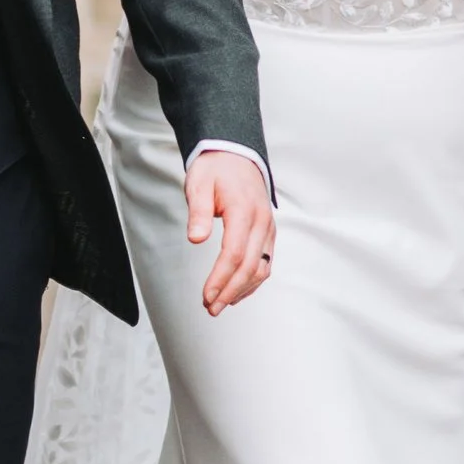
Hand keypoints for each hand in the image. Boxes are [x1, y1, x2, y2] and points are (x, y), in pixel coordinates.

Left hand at [187, 150, 275, 316]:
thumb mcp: (199, 184)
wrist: (236, 155)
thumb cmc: (215, 169)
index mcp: (244, 210)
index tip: (206, 295)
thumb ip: (198, 212)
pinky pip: (265, 262)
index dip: (220, 278)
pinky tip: (236, 292)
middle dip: (230, 291)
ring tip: (220, 304)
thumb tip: (195, 239)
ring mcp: (268, 228)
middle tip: (210, 308)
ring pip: (261, 268)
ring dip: (241, 290)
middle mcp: (261, 222)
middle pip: (249, 266)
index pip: (234, 253)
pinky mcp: (268, 233)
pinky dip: (252, 281)